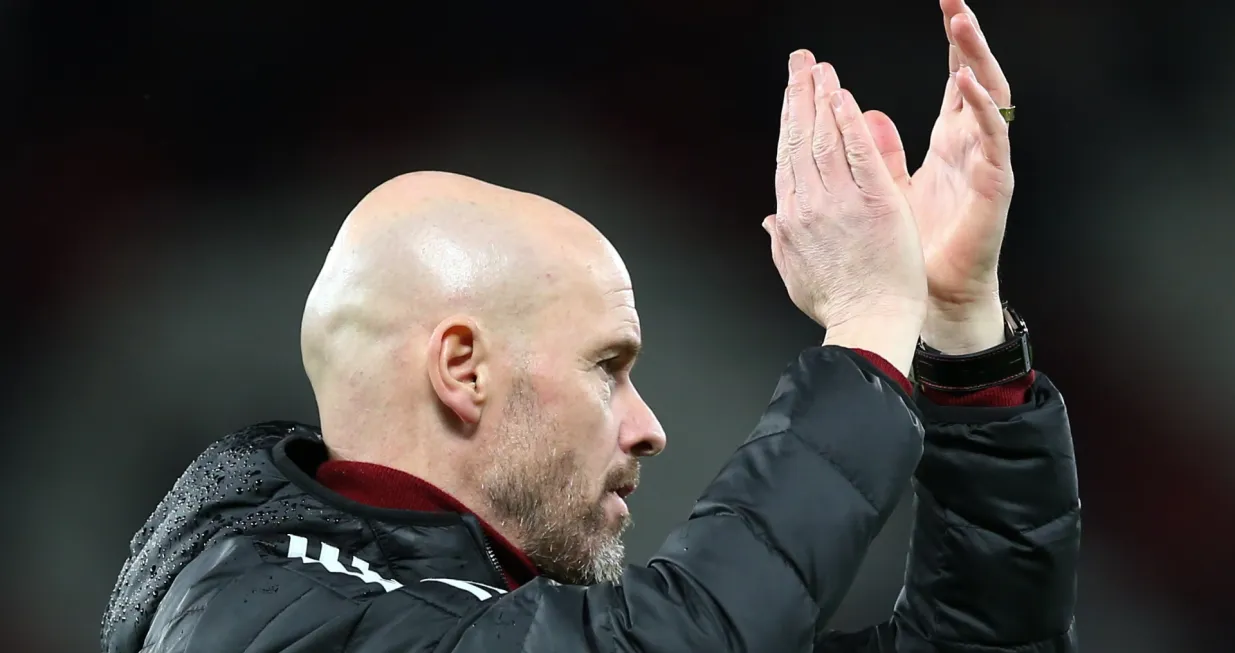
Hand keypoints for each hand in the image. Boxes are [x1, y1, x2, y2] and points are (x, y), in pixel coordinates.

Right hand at [763, 51, 926, 375]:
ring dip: (822, 97)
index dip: (789, 121)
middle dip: (799, 95)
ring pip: (825, 138)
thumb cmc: (840, 306)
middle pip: (800, 138)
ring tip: (821, 68)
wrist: (868, 324)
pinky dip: (849, 121)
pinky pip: (858, 152)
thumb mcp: (796, 273)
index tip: (791, 96)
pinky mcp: (874, 202)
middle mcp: (810, 204)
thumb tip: (769, 220)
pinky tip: (844, 95)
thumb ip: (781, 241)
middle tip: (800, 62)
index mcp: (793, 218)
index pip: (788, 158)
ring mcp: (840, 201)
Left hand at [865, 0, 1013, 353]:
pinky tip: (963, 81)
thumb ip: (878, 153)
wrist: (929, 301)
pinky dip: (979, 107)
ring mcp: (985, 164)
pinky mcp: (994, 186)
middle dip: (966, 38)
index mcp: (948, 144)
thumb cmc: (910, 253)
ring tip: (962, 20)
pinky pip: (991, 138)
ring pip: (989, 98)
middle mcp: (970, 147)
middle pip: (972, 79)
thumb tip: (859, 117)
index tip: (945, 5)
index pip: (950, 82)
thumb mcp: (885, 191)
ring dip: (976, 58)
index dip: (952, 45)